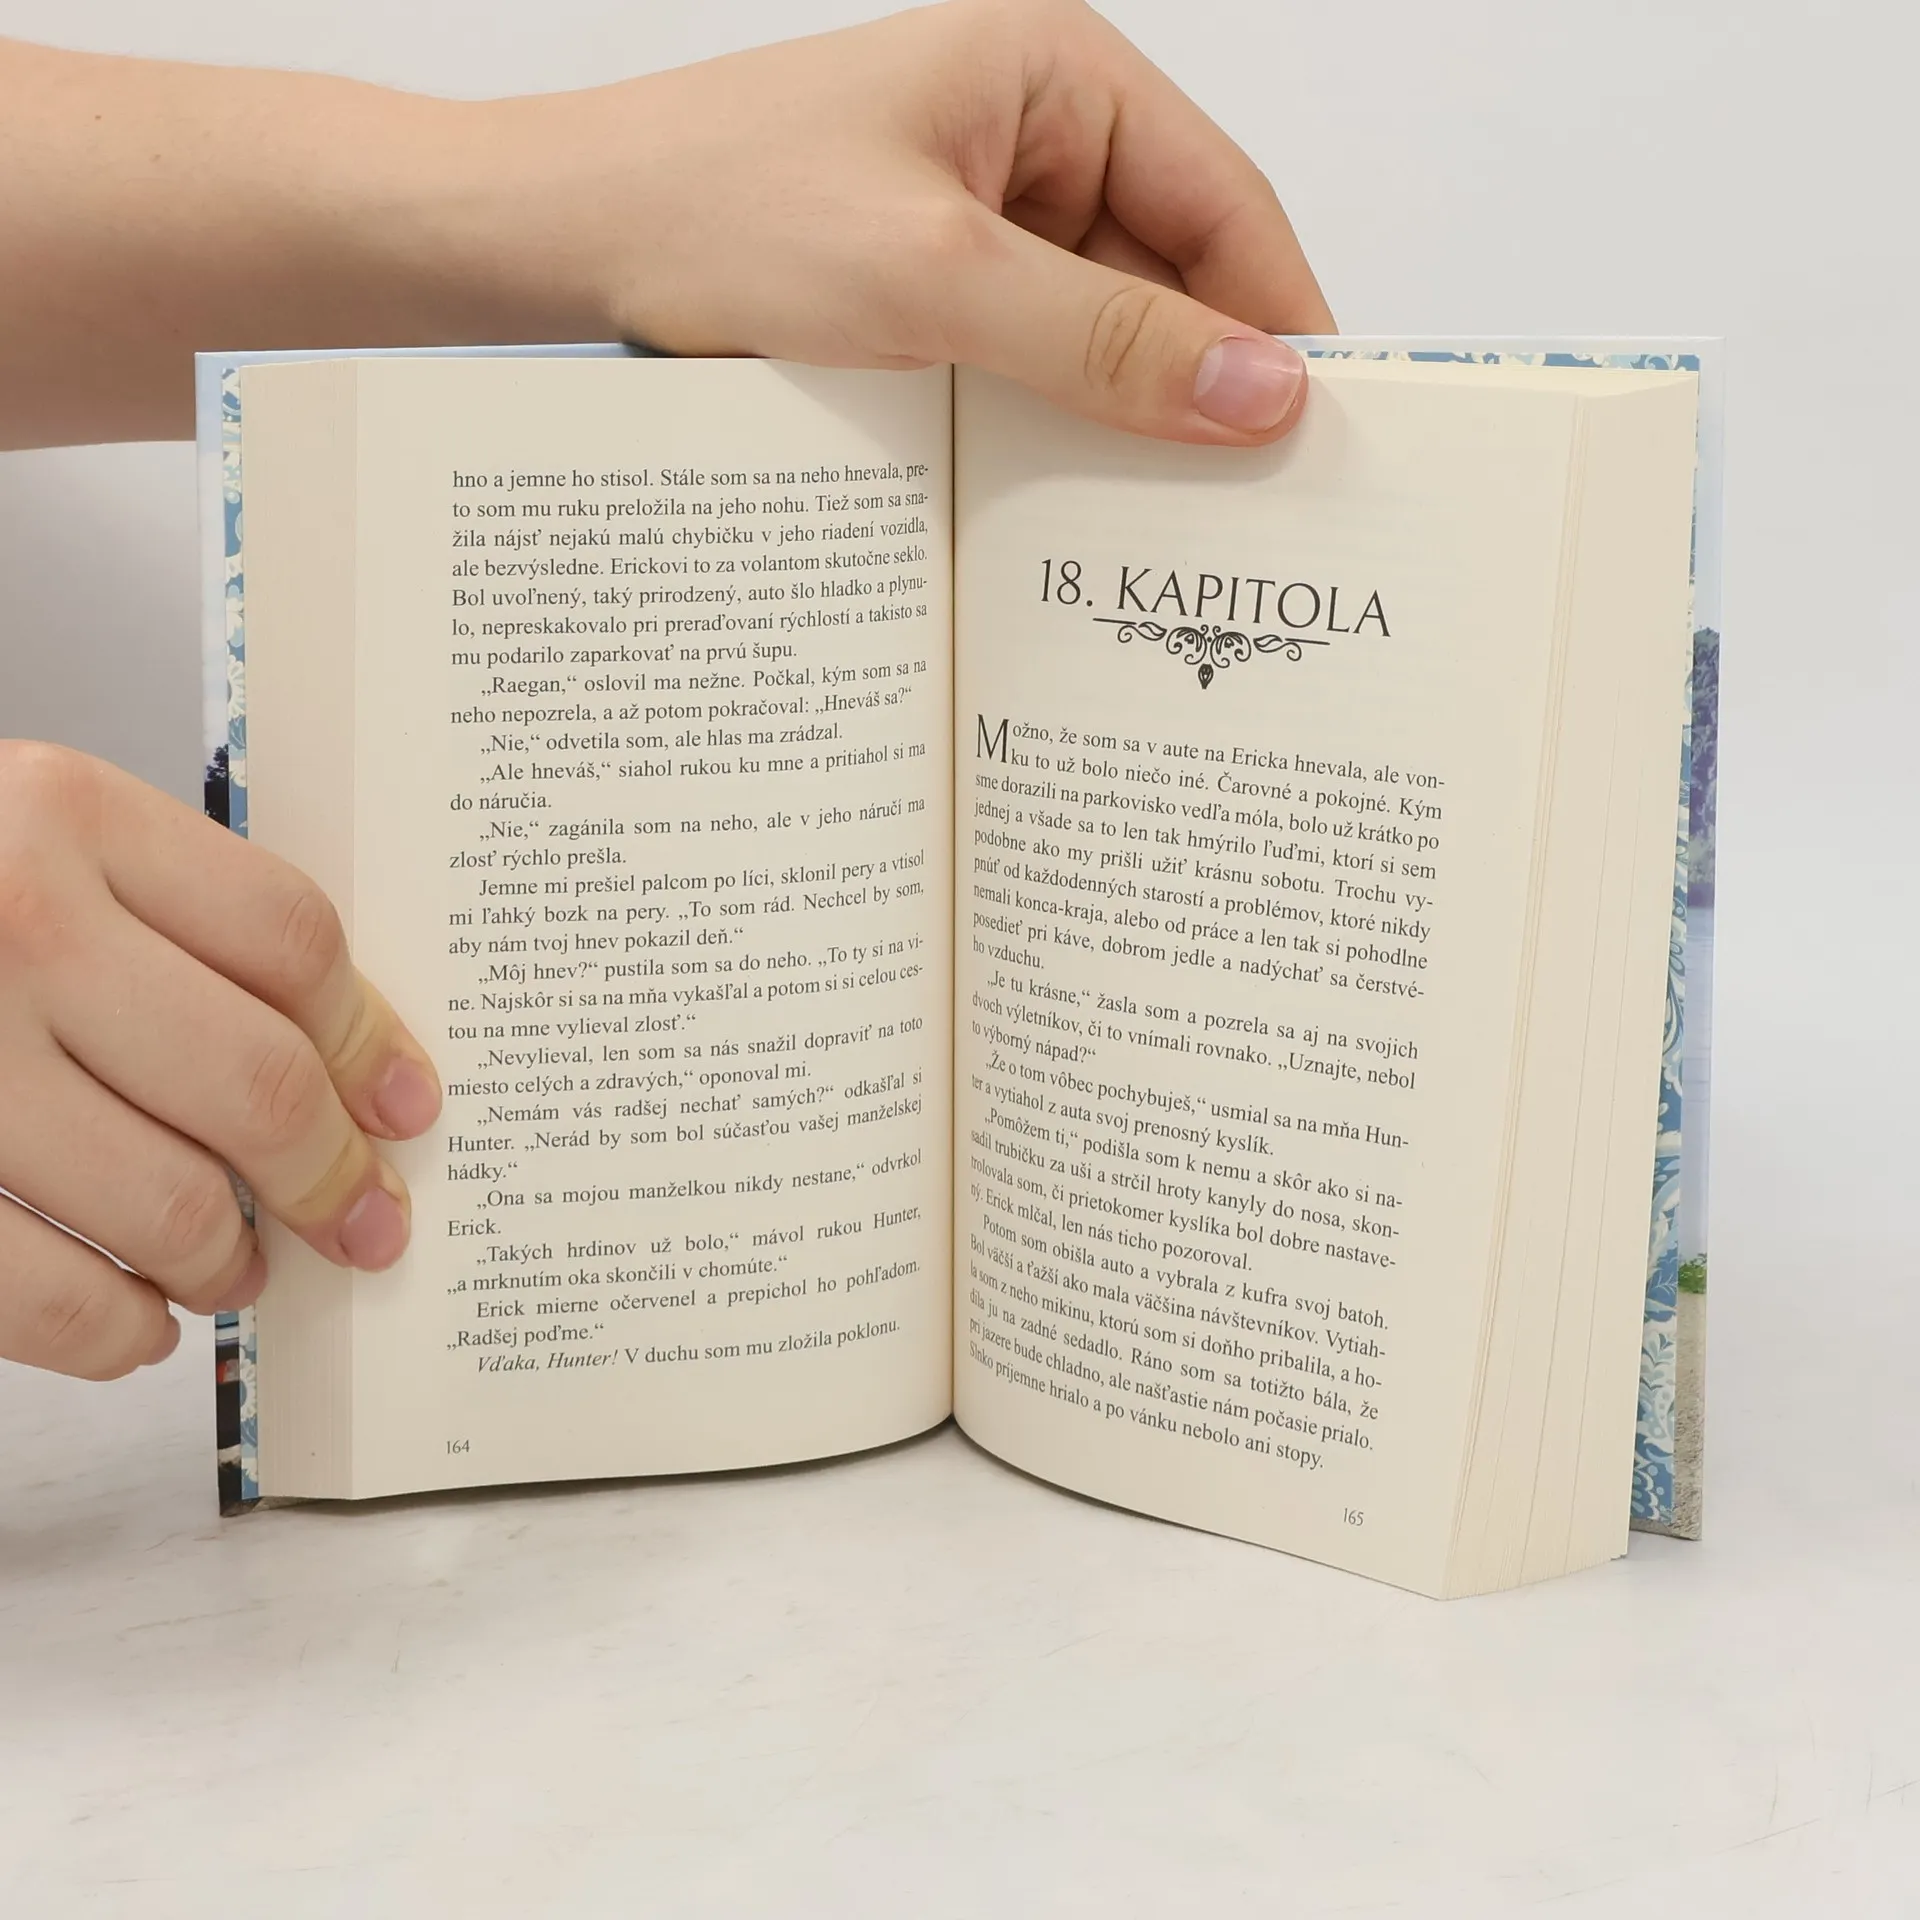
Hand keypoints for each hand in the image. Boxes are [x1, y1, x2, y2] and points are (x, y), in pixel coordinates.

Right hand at [0, 744, 439, 1378]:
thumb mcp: (30, 838)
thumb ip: (167, 915)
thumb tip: (354, 1062)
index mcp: (62, 815)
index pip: (291, 939)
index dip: (372, 1038)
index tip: (408, 1105)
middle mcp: (6, 925)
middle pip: (257, 1082)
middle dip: (330, 1177)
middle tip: (361, 1221)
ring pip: (169, 1203)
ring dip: (229, 1259)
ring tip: (236, 1265)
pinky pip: (45, 1296)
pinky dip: (115, 1331)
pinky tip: (138, 1322)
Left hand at [467, 0, 1333, 443]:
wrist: (552, 242)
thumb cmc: (716, 213)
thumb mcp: (931, 279)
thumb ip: (1104, 339)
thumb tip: (1266, 394)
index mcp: (1056, 78)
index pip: (1224, 205)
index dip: (1283, 320)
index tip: (1324, 437)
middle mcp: (1031, 140)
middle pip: (1170, 277)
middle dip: (1202, 387)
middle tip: (1250, 518)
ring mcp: (977, 219)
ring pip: (1099, 334)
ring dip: (1122, 421)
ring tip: (1162, 531)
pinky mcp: (928, 289)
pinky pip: (1027, 363)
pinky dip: (1050, 427)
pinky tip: (1062, 505)